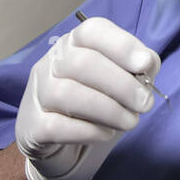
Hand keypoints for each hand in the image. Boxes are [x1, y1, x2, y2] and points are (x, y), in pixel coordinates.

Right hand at [15, 16, 160, 179]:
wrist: (64, 149)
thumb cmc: (97, 108)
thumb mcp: (122, 84)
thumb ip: (138, 70)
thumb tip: (147, 63)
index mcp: (74, 45)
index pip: (92, 30)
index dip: (121, 44)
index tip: (145, 64)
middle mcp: (51, 63)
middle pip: (83, 63)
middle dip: (122, 84)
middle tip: (145, 103)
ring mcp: (37, 94)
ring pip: (68, 94)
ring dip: (108, 110)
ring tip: (130, 122)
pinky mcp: (32, 126)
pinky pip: (56, 125)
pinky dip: (88, 131)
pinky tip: (105, 134)